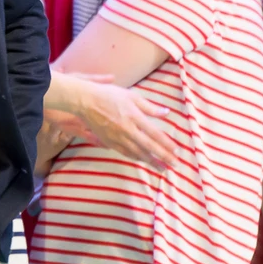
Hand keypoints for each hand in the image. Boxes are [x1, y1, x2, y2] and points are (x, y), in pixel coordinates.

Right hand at [54, 73, 177, 168]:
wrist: (85, 102)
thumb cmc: (109, 95)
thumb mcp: (132, 96)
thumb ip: (150, 107)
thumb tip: (166, 113)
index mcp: (135, 117)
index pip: (155, 134)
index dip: (166, 144)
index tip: (176, 151)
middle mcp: (128, 130)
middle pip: (149, 147)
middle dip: (163, 157)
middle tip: (174, 165)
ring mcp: (118, 138)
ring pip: (137, 153)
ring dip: (151, 161)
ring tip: (161, 168)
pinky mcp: (109, 142)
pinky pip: (125, 153)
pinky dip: (136, 158)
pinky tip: (142, 160)